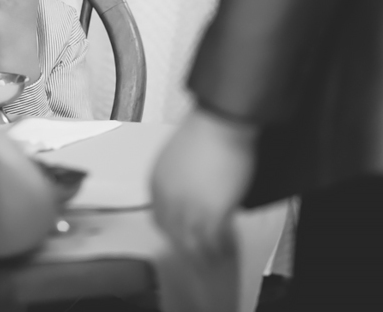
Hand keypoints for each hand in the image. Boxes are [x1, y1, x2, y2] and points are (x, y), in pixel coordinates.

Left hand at [151, 107, 257, 260]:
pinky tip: (226, 249)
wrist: (221, 124)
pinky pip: (214, 240)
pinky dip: (220, 248)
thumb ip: (177, 183)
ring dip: (204, 254)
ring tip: (214, 259)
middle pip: (175, 234)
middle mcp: (168, 198)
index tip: (181, 239)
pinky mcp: (213, 212)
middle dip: (187, 249)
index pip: (159, 219)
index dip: (172, 232)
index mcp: (156, 184)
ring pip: (194, 242)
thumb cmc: (203, 133)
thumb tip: (188, 196)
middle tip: (198, 258)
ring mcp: (189, 207)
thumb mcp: (177, 159)